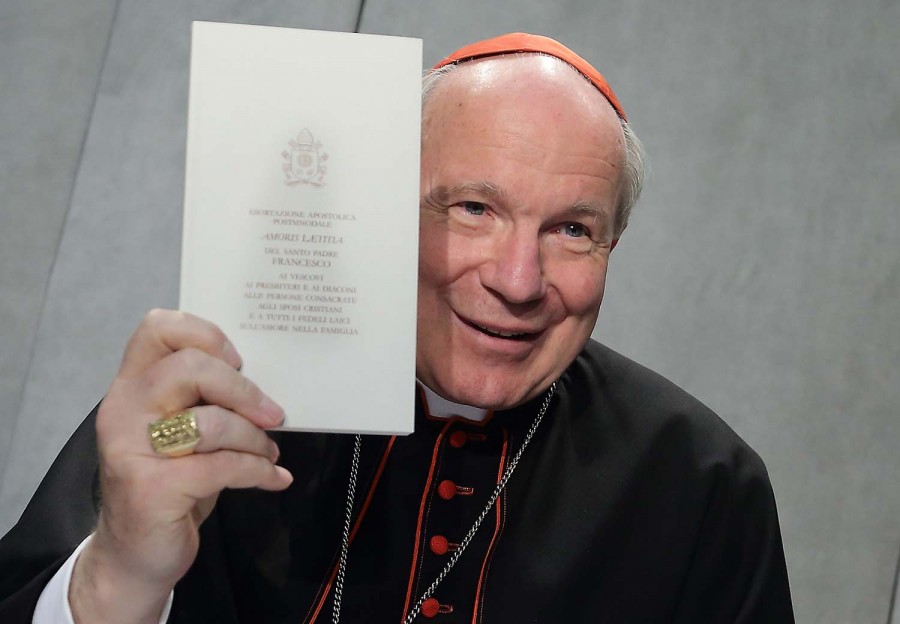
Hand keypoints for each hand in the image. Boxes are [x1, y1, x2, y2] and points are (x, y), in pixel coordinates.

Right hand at [70, 309, 291, 623]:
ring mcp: (132, 450)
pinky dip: (259, 470)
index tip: (237, 362)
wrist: (133, 555)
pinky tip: (274, 477)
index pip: (157, 328)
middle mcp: (124, 410)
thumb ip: (203, 398)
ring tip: (268, 452)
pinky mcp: (152, 489)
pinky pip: (222, 466)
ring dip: (253, 438)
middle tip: (272, 414)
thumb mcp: (180, 430)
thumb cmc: (168, 482)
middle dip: (243, 390)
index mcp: (132, 385)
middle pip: (190, 367)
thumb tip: (264, 380)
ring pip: (209, 421)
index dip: (205, 334)